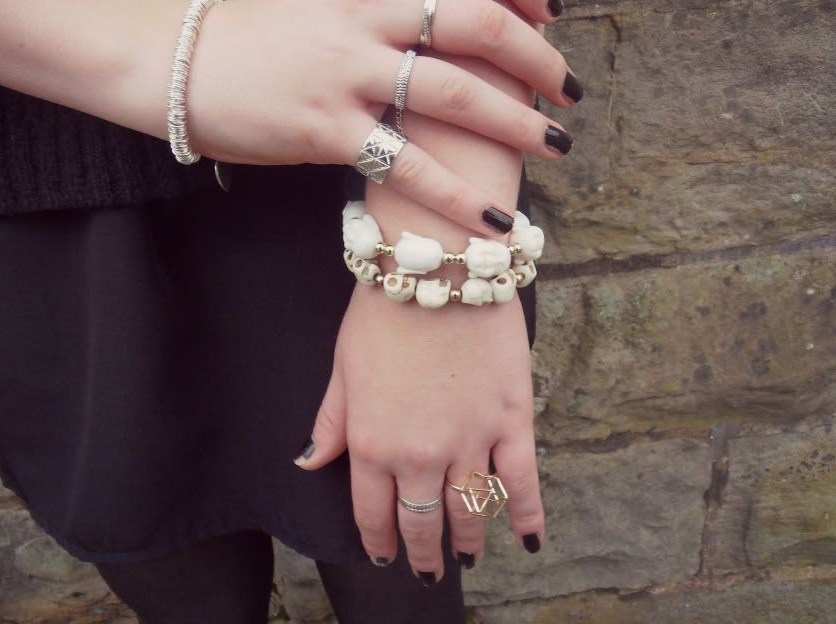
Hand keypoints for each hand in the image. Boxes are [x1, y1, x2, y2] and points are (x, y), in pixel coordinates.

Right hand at [185, 0, 576, 235]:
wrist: (190, 66)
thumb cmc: (272, 34)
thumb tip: (473, 18)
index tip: (553, 10)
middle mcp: (365, 11)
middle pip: (480, 24)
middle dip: (540, 61)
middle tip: (569, 92)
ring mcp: (346, 70)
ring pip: (456, 96)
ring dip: (518, 124)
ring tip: (553, 146)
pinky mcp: (326, 130)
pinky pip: (408, 166)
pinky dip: (457, 197)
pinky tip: (493, 219)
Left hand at [296, 282, 545, 580]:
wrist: (436, 266)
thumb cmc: (382, 310)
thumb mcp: (342, 367)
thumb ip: (330, 422)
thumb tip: (308, 462)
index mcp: (373, 444)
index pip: (374, 514)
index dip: (379, 542)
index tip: (385, 556)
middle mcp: (420, 455)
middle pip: (424, 523)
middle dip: (423, 553)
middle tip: (427, 569)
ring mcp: (470, 442)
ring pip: (471, 512)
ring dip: (467, 543)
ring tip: (466, 557)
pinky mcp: (512, 422)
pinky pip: (522, 484)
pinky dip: (526, 518)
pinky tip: (527, 541)